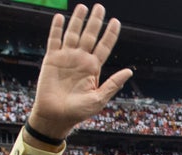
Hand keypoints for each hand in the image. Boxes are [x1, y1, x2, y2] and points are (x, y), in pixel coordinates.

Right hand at [28, 4, 132, 139]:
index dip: (110, 34)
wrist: (56, 116)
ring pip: (73, 34)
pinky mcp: (51, 59)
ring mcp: (66, 58)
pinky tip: (60, 18)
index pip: (104, 47)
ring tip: (83, 7)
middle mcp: (80, 60)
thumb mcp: (99, 99)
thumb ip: (113, 84)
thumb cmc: (78, 112)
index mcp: (93, 68)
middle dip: (95, 22)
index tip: (116, 22)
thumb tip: (130, 71)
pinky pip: (54, 40)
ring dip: (77, 21)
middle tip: (100, 7)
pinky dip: (56, 29)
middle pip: (89, 36)